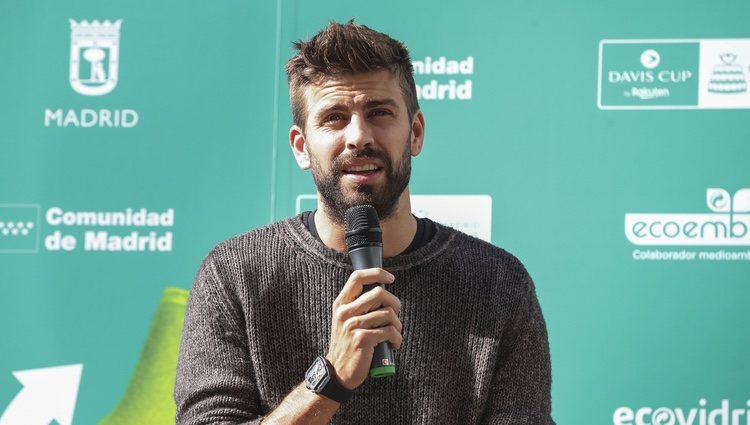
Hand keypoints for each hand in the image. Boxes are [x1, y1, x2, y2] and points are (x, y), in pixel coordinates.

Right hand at [326, 268, 401, 390]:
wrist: (338, 372)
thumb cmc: (347, 345)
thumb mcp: (345, 321)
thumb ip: (358, 306)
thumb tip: (382, 292)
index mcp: (341, 304)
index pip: (357, 277)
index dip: (377, 273)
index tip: (390, 278)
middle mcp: (345, 312)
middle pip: (379, 293)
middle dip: (395, 303)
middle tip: (395, 316)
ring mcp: (353, 325)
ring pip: (388, 313)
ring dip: (398, 325)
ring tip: (394, 334)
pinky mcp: (363, 339)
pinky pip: (390, 331)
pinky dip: (397, 338)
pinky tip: (394, 344)